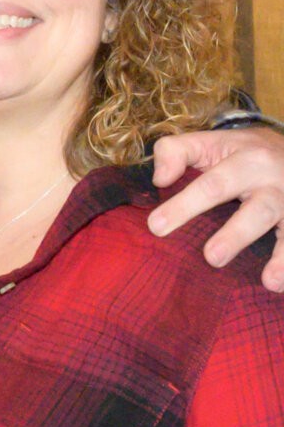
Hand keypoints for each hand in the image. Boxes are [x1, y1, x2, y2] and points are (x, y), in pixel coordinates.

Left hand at [151, 126, 283, 285]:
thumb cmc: (241, 151)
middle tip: (212, 258)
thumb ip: (175, 152)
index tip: (156, 227)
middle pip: (258, 210)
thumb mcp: (209, 142)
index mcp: (246, 160)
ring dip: (282, 257)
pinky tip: (279, 284)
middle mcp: (274, 181)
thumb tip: (160, 180)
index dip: (184, 206)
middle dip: (236, 235)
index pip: (212, 185)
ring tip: (269, 281)